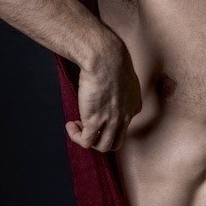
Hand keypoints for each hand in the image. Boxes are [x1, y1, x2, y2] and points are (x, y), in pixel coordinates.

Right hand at [65, 36, 141, 152]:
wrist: (105, 59)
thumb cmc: (111, 61)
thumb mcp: (122, 77)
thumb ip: (117, 88)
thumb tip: (104, 90)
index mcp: (134, 106)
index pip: (124, 127)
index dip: (108, 125)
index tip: (97, 116)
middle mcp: (126, 117)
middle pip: (116, 142)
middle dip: (100, 138)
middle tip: (87, 126)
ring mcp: (112, 121)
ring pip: (103, 146)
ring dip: (89, 140)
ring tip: (78, 126)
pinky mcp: (95, 122)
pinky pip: (86, 141)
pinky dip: (77, 137)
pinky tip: (71, 125)